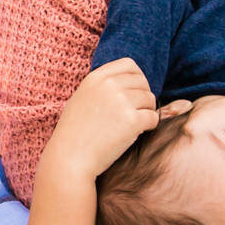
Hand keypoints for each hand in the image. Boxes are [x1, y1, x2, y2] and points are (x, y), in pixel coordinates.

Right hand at [42, 59, 188, 180]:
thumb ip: (101, 87)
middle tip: (135, 113)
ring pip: (150, 99)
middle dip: (143, 97)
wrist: (70, 159)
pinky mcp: (132, 121)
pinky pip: (154, 117)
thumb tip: (128, 80)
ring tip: (132, 125)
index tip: (134, 93)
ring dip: (146, 112)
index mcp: (95, 78)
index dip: (136, 78)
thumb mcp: (81, 99)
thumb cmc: (74, 134)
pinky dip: (149, 126)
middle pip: (142, 82)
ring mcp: (121, 102)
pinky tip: (136, 134)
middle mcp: (109, 85)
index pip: (128, 64)